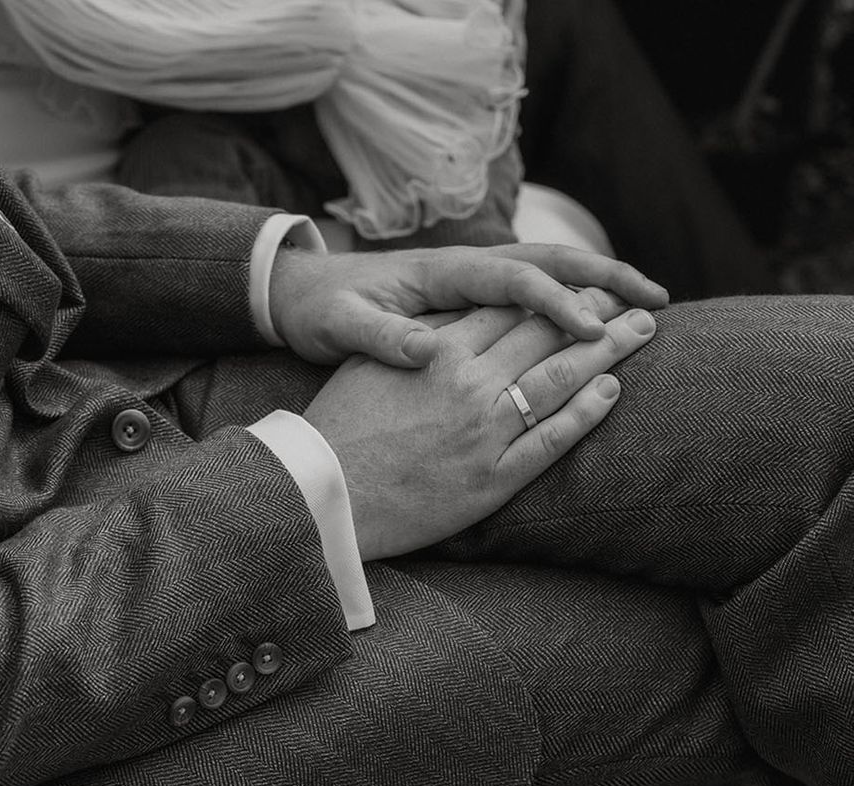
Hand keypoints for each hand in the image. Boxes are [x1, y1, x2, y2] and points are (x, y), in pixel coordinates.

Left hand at [269, 242, 667, 368]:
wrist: (302, 292)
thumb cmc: (322, 311)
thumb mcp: (341, 326)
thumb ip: (380, 336)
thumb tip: (426, 351)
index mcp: (441, 271)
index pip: (514, 278)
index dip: (556, 303)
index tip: (594, 331)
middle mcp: (464, 266)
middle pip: (548, 261)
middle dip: (604, 276)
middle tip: (656, 301)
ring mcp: (470, 277)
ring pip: (547, 271)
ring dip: (596, 283)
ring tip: (642, 305)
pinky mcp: (469, 293)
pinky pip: (530, 291)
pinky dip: (568, 299)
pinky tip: (591, 320)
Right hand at [303, 291, 655, 560]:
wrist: (323, 494)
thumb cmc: (337, 429)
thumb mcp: (367, 366)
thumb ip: (413, 336)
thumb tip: (451, 317)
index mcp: (439, 351)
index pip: (513, 309)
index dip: (557, 294)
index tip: (588, 283)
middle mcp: (469, 384)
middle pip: (547, 335)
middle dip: (598, 312)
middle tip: (637, 298)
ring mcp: (485, 431)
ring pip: (560, 380)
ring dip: (609, 351)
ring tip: (644, 329)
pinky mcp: (492, 479)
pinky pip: (551, 440)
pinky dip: (586, 412)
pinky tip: (613, 390)